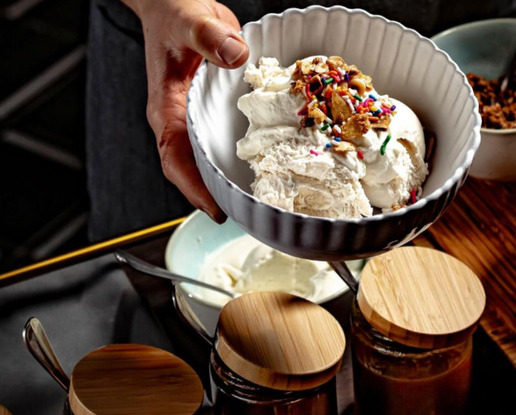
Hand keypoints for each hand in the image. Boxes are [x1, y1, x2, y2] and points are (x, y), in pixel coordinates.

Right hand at [123, 0, 248, 221]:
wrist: (176, 5)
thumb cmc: (174, 12)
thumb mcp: (190, 19)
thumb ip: (208, 35)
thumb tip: (234, 55)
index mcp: (167, 107)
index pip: (174, 155)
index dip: (193, 186)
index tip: (214, 209)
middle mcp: (181, 120)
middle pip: (195, 170)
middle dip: (219, 196)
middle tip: (251, 218)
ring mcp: (199, 120)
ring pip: (213, 159)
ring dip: (234, 182)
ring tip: (265, 205)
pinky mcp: (215, 113)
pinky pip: (229, 142)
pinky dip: (248, 157)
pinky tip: (275, 166)